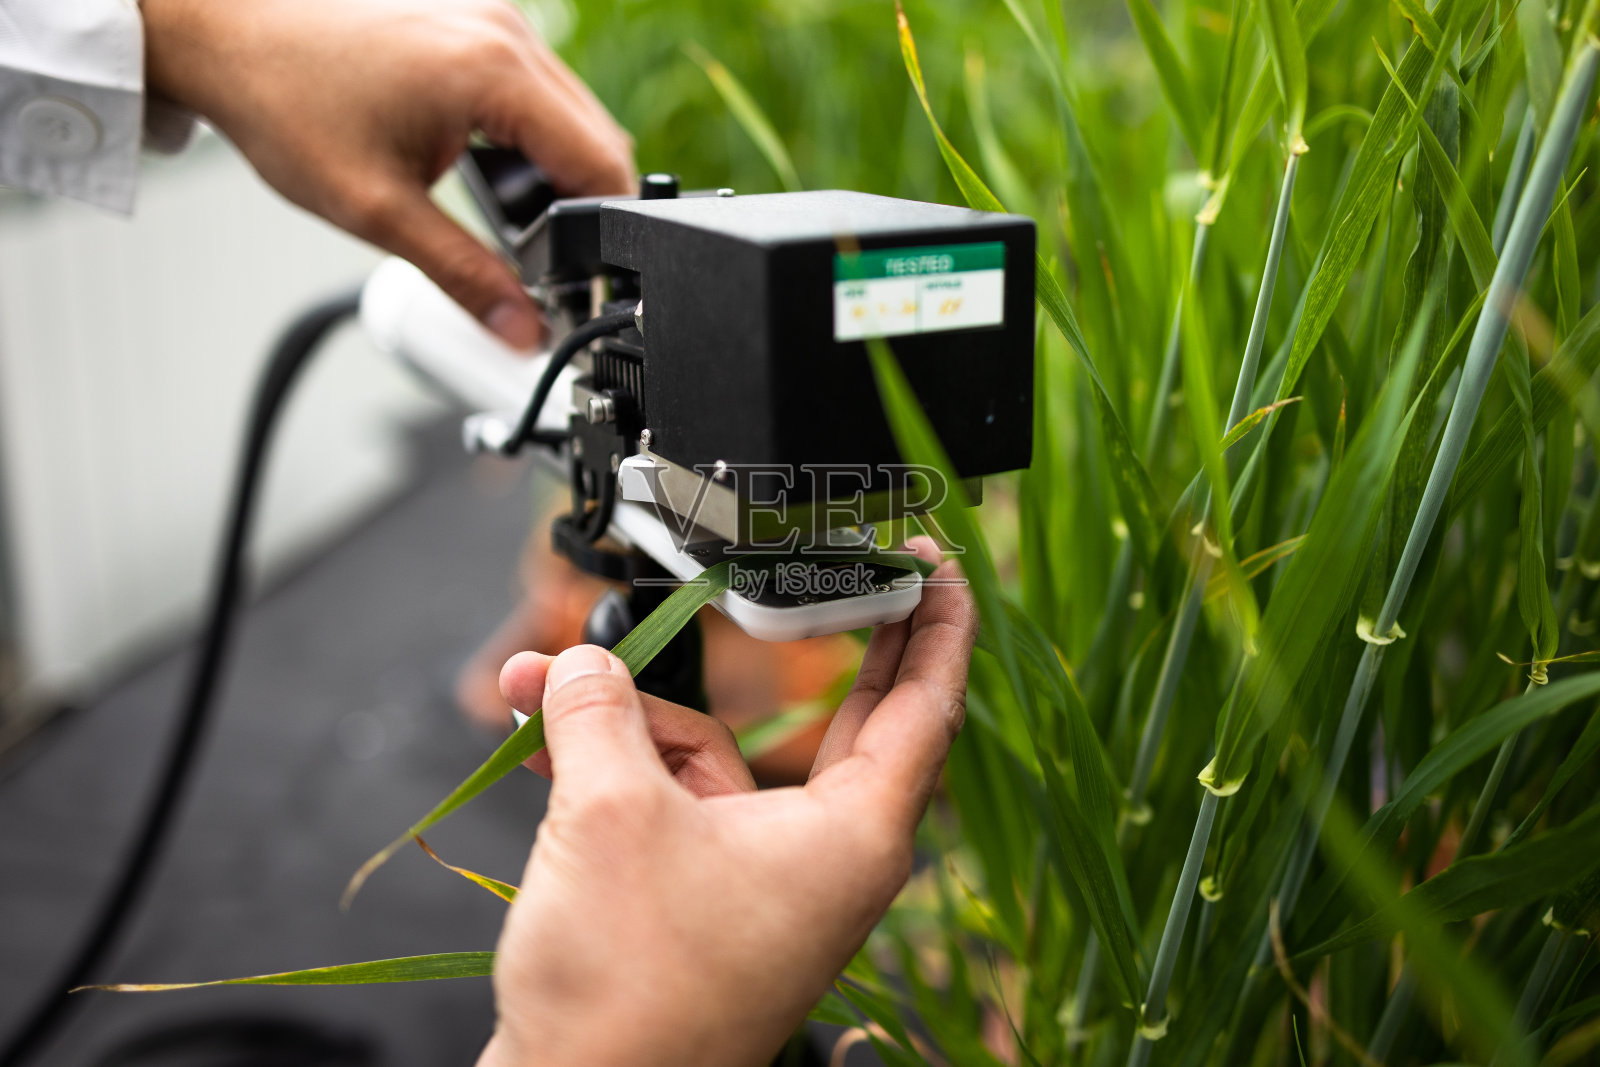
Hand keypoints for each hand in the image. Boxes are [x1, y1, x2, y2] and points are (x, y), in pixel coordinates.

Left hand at [141, 0, 635, 347]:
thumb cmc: (283, 100)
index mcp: (492, 71)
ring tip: (508, 219)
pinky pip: (539, 93)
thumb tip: (520, 331)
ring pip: (572, 117)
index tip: (582, 282)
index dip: (603, 236)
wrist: (224, 32)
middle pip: (598, 140)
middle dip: (582, 209)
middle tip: (544, 265)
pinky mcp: (478, 23)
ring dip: (555, 174)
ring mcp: (494, 21)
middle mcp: (505, 34)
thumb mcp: (379, 212)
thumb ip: (464, 278)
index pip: (600, 164)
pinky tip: (488, 170)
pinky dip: (530, 140)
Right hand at [479, 544, 975, 1066]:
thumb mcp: (610, 811)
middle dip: (825, 637)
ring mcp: (768, 878)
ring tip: (560, 682)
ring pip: (729, 753)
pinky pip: (684, 799)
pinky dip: (627, 765)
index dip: (937, 623)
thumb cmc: (628, 992)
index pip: (928, 703)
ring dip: (645, 714)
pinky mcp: (712, 898)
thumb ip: (602, 711)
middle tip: (845, 566)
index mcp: (854, 835)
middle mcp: (827, 855)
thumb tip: (577, 661)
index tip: (942, 566)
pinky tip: (552, 739)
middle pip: (847, 716)